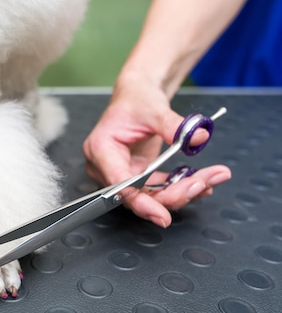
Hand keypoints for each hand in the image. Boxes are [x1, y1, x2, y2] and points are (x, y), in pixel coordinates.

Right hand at [82, 86, 230, 227]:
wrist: (137, 97)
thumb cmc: (136, 100)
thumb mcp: (154, 109)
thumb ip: (174, 125)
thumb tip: (197, 137)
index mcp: (101, 149)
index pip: (119, 183)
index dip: (140, 202)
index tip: (162, 215)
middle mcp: (107, 167)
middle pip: (138, 195)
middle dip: (173, 194)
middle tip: (203, 183)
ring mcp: (122, 174)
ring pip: (151, 196)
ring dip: (182, 191)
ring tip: (212, 177)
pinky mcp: (137, 176)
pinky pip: (158, 189)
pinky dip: (180, 186)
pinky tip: (201, 180)